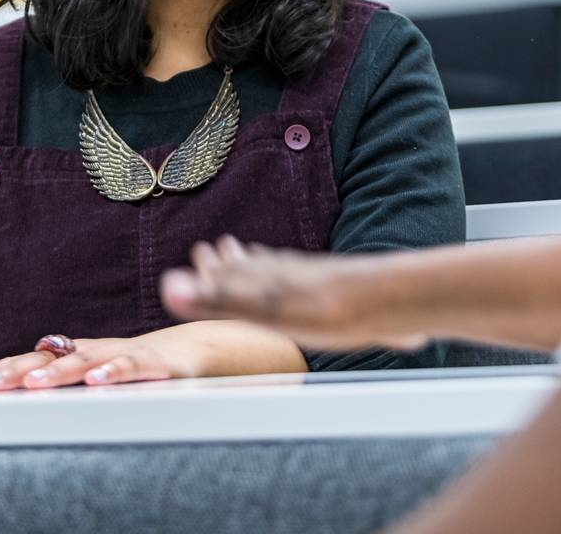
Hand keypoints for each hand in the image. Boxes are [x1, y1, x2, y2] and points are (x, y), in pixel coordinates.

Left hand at [0, 334, 199, 391]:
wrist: (200, 350)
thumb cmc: (142, 367)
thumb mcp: (100, 376)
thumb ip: (69, 386)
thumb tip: (26, 396)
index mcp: (82, 355)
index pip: (37, 360)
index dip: (7, 369)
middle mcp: (98, 351)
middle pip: (52, 358)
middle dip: (16, 371)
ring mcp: (126, 355)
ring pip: (88, 360)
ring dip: (59, 372)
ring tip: (33, 384)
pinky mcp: (158, 364)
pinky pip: (134, 366)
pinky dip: (115, 371)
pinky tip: (97, 380)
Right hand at [161, 236, 429, 349]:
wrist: (390, 301)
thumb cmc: (326, 310)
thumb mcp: (263, 310)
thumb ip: (217, 300)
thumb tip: (170, 287)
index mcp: (268, 281)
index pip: (232, 272)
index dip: (214, 268)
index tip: (199, 255)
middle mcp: (290, 276)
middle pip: (253, 267)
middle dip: (232, 263)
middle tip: (216, 249)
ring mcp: (317, 283)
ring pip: (282, 273)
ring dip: (263, 268)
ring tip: (254, 259)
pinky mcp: (344, 297)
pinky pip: (311, 285)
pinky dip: (299, 282)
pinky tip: (313, 288)